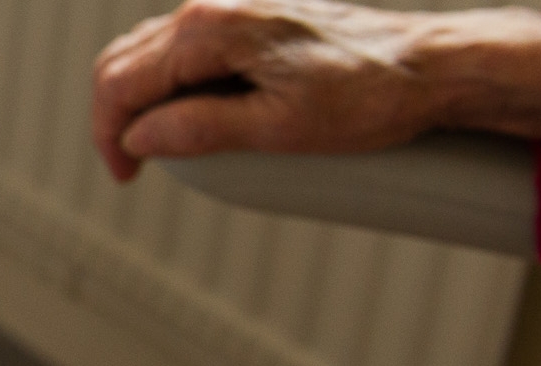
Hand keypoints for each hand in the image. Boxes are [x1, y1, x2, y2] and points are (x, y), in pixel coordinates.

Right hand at [92, 0, 540, 181]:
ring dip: (140, 100)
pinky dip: (169, 83)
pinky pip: (183, 47)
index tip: (127, 174)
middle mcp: (214, 7)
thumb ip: (198, 130)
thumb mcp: (277, 129)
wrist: (429, 66)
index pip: (122, 80)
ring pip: (149, 51)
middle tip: (135, 165)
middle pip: (125, 60)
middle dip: (117, 117)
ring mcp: (231, 7)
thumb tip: (139, 138)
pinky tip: (189, 115)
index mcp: (212, 29)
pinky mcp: (249, 16)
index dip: (110, 135)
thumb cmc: (367, 95)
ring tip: (160, 146)